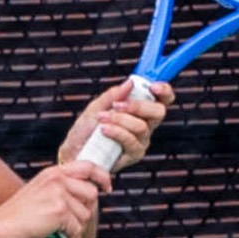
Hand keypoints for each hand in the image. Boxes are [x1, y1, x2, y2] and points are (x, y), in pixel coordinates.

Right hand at [0, 161, 109, 237]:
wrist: (1, 226)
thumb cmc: (19, 215)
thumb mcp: (40, 191)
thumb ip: (62, 189)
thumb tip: (90, 196)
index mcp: (53, 172)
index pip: (88, 166)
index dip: (102, 176)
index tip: (107, 188)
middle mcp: (57, 180)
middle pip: (91, 194)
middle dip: (85, 212)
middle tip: (72, 224)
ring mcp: (59, 194)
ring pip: (85, 215)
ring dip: (75, 230)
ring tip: (61, 235)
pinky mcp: (60, 211)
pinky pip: (77, 230)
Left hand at [60, 78, 176, 172]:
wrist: (74, 151)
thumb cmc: (86, 130)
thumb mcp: (96, 107)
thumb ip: (113, 95)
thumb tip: (129, 83)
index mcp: (140, 110)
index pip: (163, 99)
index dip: (164, 90)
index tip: (153, 86)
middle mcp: (145, 125)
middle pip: (159, 112)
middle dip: (138, 106)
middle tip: (117, 105)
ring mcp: (141, 140)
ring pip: (141, 126)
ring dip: (119, 120)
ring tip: (101, 119)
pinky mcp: (134, 154)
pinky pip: (131, 141)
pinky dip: (116, 132)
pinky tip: (104, 130)